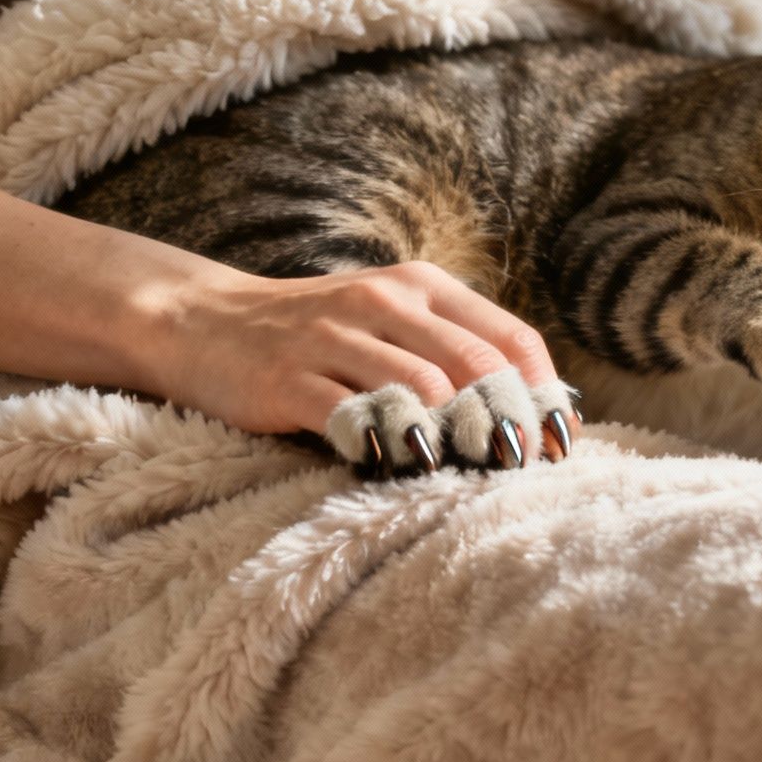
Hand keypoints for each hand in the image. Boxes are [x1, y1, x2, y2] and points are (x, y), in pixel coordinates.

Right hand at [142, 260, 566, 437]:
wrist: (203, 322)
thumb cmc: (318, 334)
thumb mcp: (391, 322)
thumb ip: (454, 351)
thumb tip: (536, 410)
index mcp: (422, 287)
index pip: (511, 338)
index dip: (543, 395)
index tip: (558, 444)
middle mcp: (384, 303)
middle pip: (477, 366)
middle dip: (510, 424)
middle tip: (522, 470)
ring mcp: (334, 339)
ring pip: (423, 389)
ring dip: (459, 441)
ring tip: (471, 474)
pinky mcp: (289, 380)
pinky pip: (354, 417)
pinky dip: (389, 448)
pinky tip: (401, 469)